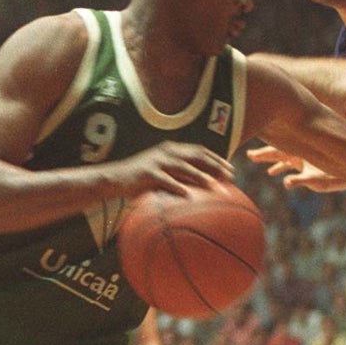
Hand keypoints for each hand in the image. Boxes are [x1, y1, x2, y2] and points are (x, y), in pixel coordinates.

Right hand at [120, 141, 234, 197]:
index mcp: (171, 149)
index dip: (217, 159)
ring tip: (214, 186)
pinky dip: (177, 186)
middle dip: (215, 166)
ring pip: (184, 166)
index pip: (199, 150)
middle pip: (196, 155)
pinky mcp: (147, 173)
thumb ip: (177, 174)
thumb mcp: (160, 172)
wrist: (115, 178)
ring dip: (200, 176)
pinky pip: (165, 180)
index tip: (231, 169)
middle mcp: (166, 152)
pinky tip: (187, 195)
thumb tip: (199, 186)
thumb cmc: (140, 179)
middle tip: (229, 177)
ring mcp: (156, 161)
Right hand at [247, 145, 345, 191]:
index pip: (277, 150)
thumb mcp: (316, 180)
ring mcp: (303, 159)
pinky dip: (282, 168)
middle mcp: (300, 154)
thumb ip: (300, 180)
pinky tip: (277, 175)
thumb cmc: (334, 176)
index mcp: (299, 152)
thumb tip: (286, 184)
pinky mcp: (307, 167)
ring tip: (259, 162)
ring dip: (272, 162)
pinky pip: (291, 166)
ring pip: (283, 158)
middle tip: (249, 155)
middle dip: (263, 154)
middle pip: (277, 152)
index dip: (263, 152)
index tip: (250, 154)